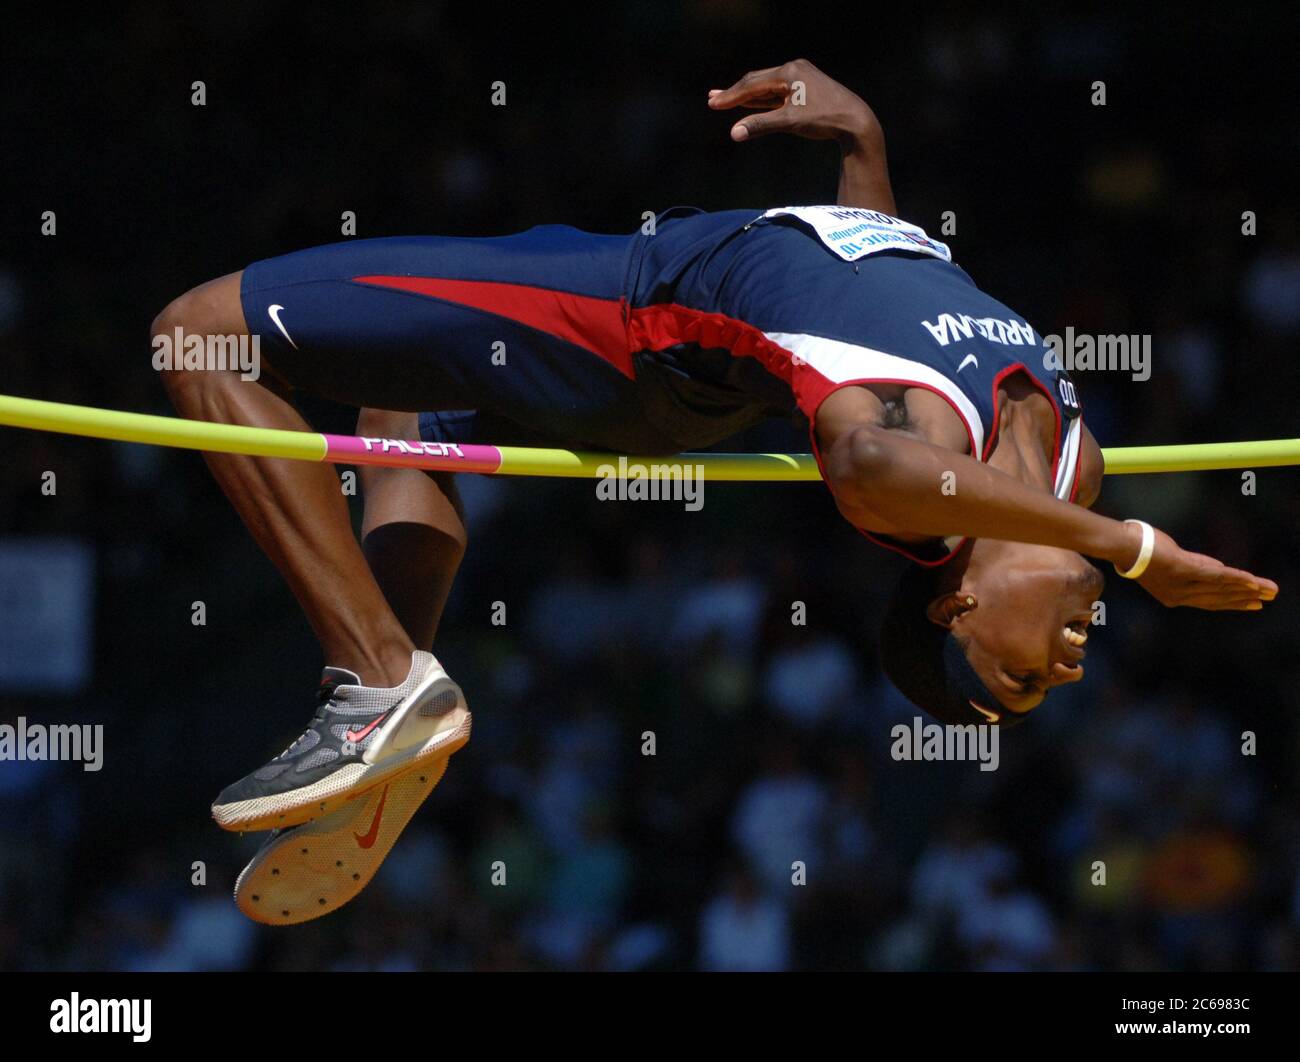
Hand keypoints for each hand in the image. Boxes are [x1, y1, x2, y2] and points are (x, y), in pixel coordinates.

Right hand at [708, 59, 877, 146]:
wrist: (855, 121)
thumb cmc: (824, 119)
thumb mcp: (790, 122)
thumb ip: (760, 125)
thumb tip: (734, 133)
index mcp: (789, 72)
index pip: (753, 84)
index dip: (731, 95)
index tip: (713, 104)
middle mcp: (794, 70)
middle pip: (757, 81)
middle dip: (735, 93)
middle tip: (712, 100)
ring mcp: (800, 78)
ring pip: (766, 87)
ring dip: (746, 96)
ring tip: (724, 100)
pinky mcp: (804, 89)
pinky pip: (777, 94)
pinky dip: (762, 100)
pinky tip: (749, 103)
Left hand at [1134, 525, 1277, 609]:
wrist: (1123, 545)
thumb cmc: (1144, 549)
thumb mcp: (1173, 560)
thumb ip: (1196, 567)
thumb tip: (1220, 568)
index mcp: (1174, 597)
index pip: (1210, 603)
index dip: (1233, 603)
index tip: (1253, 604)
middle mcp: (1179, 595)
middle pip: (1220, 599)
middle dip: (1246, 598)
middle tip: (1269, 597)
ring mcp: (1180, 583)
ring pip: (1220, 588)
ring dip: (1247, 588)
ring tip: (1267, 589)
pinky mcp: (1181, 569)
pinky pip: (1213, 575)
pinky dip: (1234, 578)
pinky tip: (1250, 580)